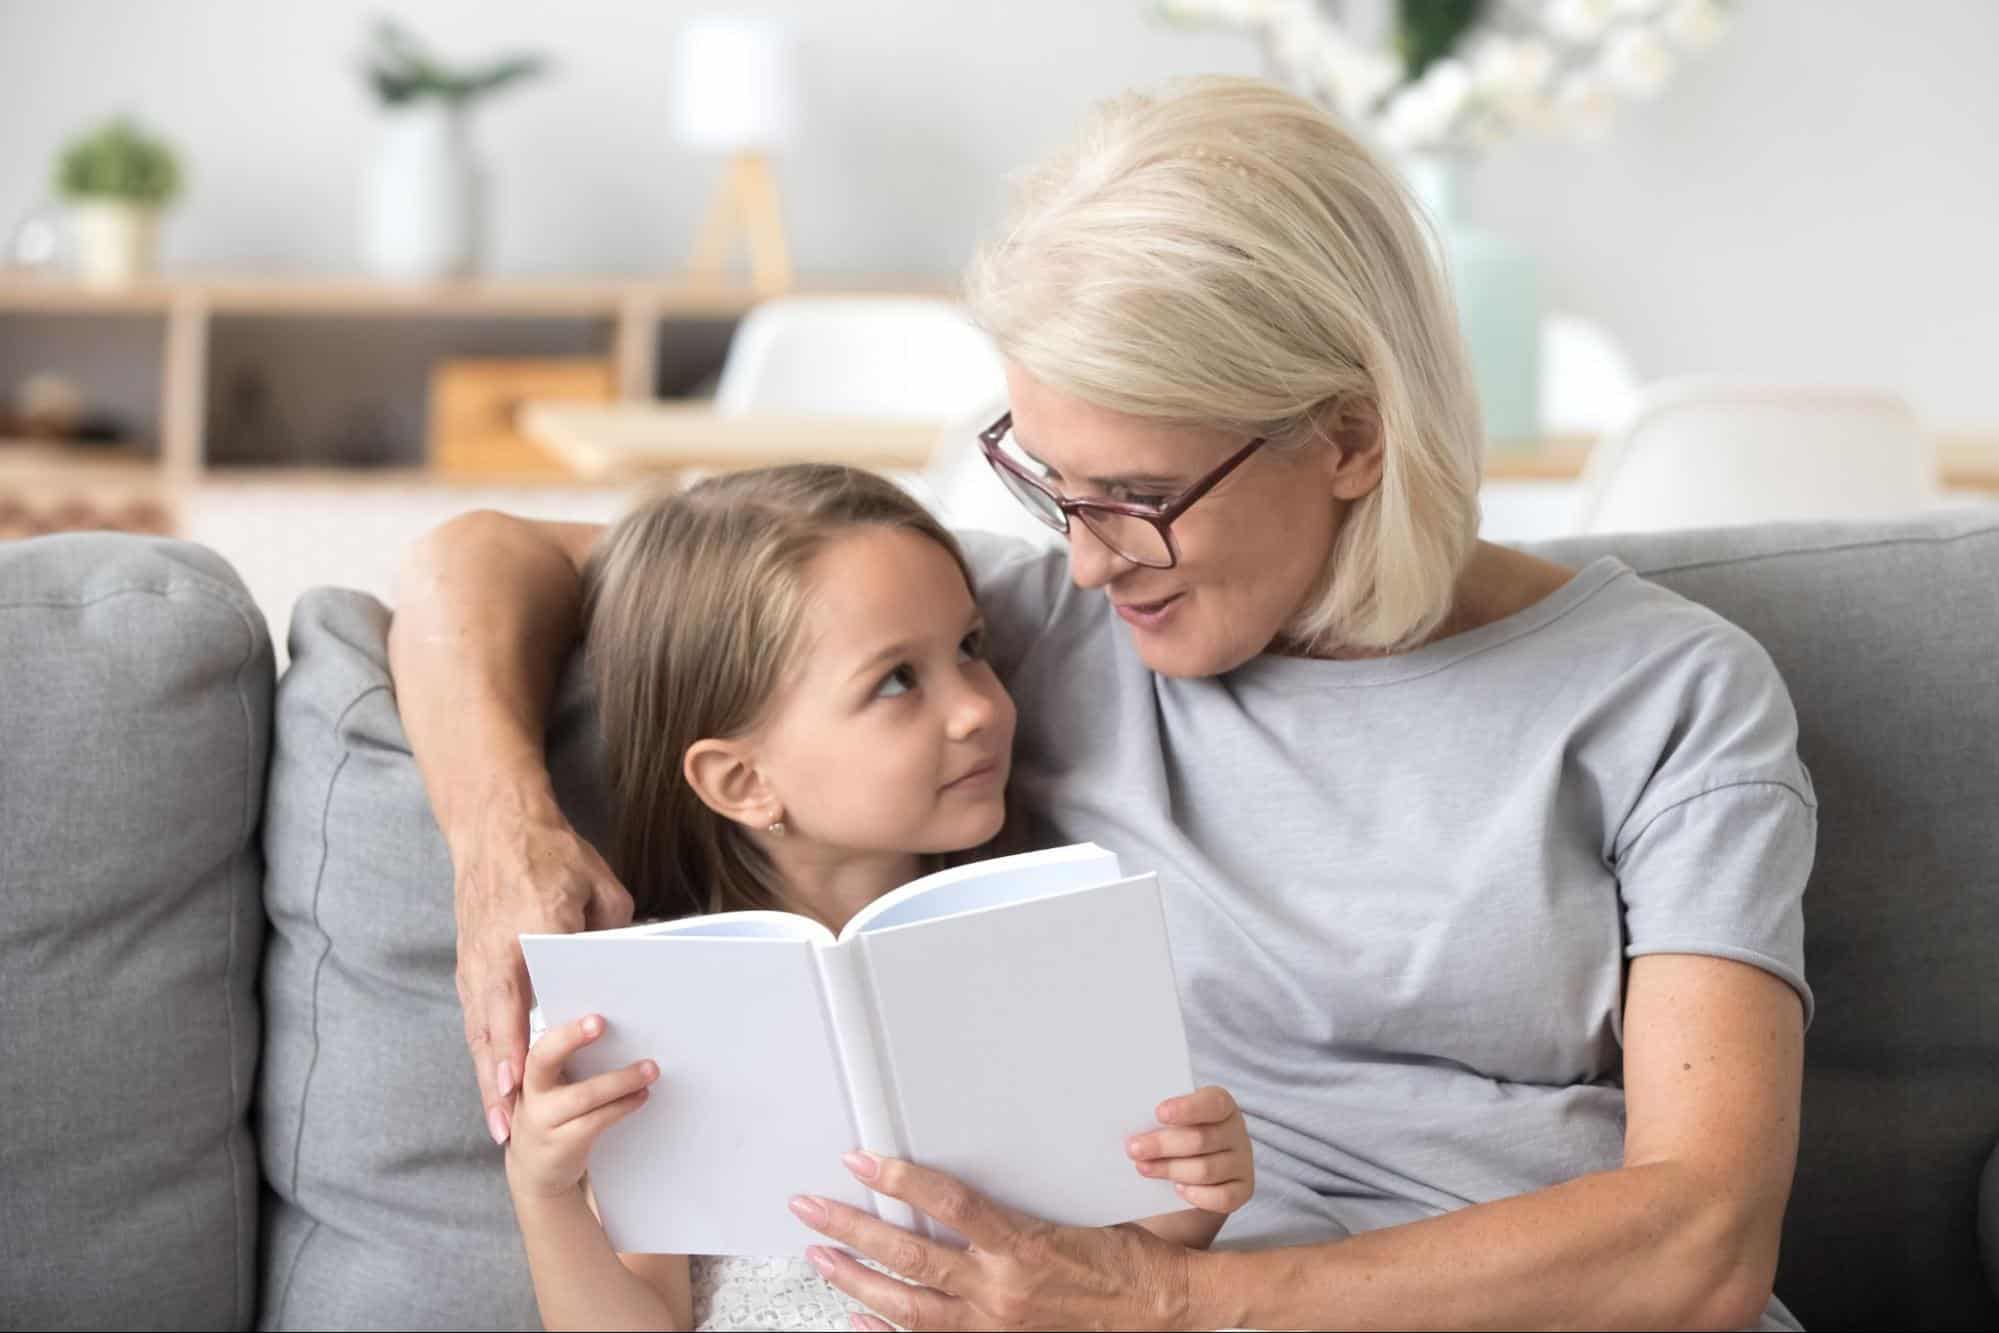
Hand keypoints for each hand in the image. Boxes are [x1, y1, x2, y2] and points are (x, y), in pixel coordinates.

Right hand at [452, 791, 631, 1145]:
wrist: (495, 824)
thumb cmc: (550, 851)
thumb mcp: (597, 884)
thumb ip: (613, 929)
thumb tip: (632, 964)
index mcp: (529, 933)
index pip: (523, 997)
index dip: (522, 1041)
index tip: (524, 1079)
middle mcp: (496, 955)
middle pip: (494, 1027)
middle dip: (500, 1079)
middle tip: (508, 1126)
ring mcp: (476, 962)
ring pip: (479, 1030)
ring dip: (488, 1078)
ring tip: (499, 1123)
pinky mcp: (469, 964)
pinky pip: (474, 1018)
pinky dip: (483, 1054)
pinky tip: (494, 1084)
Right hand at [505, 1013, 657, 1199]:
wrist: (536, 1173)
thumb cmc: (553, 1117)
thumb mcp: (550, 1088)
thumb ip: (569, 1063)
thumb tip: (622, 1032)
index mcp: (528, 1070)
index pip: (540, 1043)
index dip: (563, 1030)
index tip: (595, 1017)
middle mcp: (529, 1093)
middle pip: (542, 1059)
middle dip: (570, 1038)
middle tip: (600, 1023)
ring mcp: (542, 1120)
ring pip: (582, 1095)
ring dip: (619, 1080)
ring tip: (650, 1069)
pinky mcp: (561, 1144)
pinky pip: (596, 1120)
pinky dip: (622, 1105)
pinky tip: (641, 1096)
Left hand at [788, 1154, 1197, 1331]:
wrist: (1163, 1310)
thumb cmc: (1134, 1254)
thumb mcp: (1088, 1210)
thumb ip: (1038, 1190)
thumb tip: (999, 1149)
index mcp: (1025, 1247)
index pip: (949, 1205)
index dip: (901, 1182)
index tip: (862, 1160)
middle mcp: (1002, 1291)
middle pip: (910, 1258)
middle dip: (852, 1230)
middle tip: (808, 1207)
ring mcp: (994, 1326)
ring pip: (907, 1307)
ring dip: (856, 1281)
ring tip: (818, 1256)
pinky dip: (887, 1332)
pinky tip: (856, 1318)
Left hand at [1127, 1084, 1254, 1214]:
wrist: (1195, 1166)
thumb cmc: (1178, 1134)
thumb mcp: (1173, 1120)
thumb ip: (1160, 1119)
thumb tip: (1135, 1129)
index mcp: (1222, 1105)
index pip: (1212, 1103)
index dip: (1186, 1108)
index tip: (1158, 1113)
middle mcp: (1237, 1132)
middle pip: (1201, 1139)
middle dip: (1163, 1144)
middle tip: (1133, 1149)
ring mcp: (1242, 1162)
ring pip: (1206, 1170)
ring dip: (1170, 1170)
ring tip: (1143, 1168)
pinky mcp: (1243, 1190)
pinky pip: (1222, 1197)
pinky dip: (1198, 1195)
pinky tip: (1178, 1189)